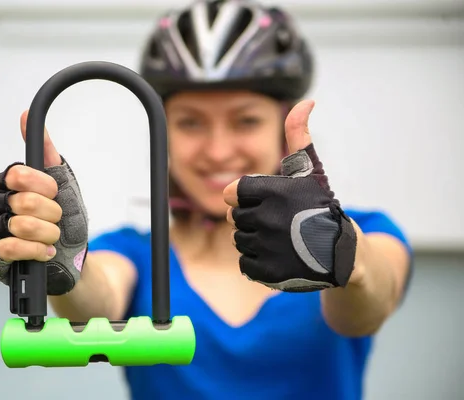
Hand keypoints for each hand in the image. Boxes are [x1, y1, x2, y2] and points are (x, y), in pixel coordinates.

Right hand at [0, 111, 88, 295]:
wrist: (71, 257)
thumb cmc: (64, 219)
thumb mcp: (62, 183)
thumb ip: (46, 151)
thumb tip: (26, 116)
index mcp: (6, 183)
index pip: (19, 174)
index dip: (44, 187)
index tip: (55, 194)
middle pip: (25, 202)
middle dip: (53, 214)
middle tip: (56, 220)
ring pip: (20, 226)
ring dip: (47, 234)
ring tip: (51, 238)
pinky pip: (10, 248)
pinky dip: (35, 251)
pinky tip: (44, 252)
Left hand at [223, 100, 356, 291]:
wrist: (344, 254)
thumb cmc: (322, 207)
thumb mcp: (310, 170)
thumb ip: (299, 136)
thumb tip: (305, 101)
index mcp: (275, 191)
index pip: (234, 192)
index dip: (247, 196)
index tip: (266, 201)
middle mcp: (269, 219)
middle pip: (234, 216)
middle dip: (252, 217)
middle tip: (278, 221)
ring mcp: (269, 248)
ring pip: (239, 240)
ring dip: (255, 239)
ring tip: (281, 238)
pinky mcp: (268, 272)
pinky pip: (245, 263)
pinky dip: (258, 261)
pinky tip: (279, 255)